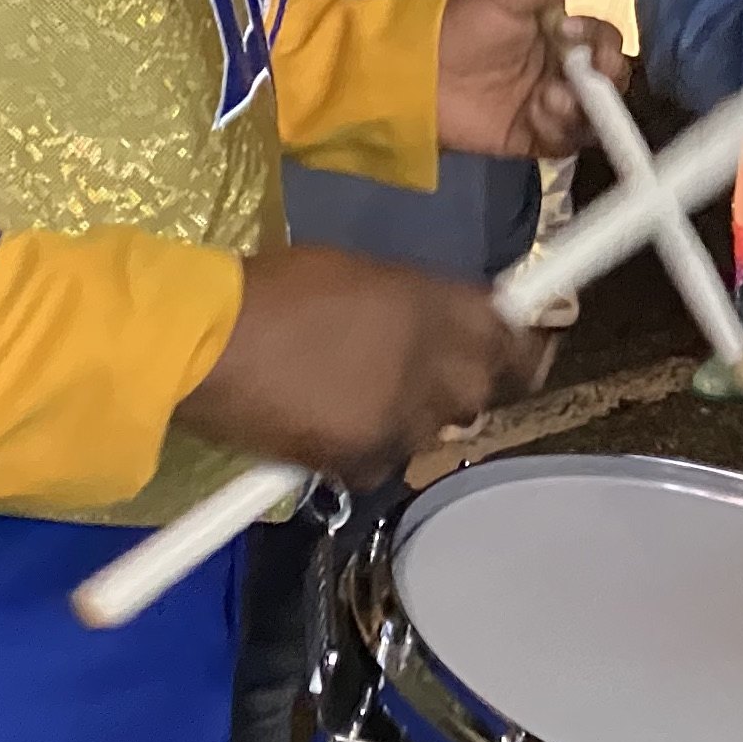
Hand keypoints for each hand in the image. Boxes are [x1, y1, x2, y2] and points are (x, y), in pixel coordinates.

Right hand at [178, 245, 552, 483]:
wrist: (212, 344)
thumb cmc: (280, 289)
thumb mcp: (368, 276)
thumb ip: (423, 304)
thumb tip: (447, 323)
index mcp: (444, 311)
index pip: (520, 343)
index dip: (529, 346)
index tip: (527, 343)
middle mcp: (442, 373)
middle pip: (487, 390)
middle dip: (469, 379)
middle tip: (431, 367)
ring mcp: (407, 424)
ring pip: (435, 427)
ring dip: (414, 412)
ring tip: (364, 389)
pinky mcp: (366, 465)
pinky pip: (386, 459)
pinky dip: (368, 445)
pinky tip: (330, 420)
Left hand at [438, 0, 618, 156]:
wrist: (418, 70)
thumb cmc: (461, 25)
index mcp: (559, 36)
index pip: (603, 41)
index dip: (600, 39)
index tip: (571, 31)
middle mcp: (560, 71)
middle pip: (610, 81)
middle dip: (606, 78)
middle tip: (579, 75)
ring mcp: (549, 107)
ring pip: (594, 116)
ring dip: (581, 106)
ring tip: (548, 97)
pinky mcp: (533, 138)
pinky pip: (566, 142)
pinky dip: (559, 130)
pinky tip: (535, 114)